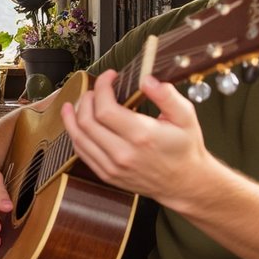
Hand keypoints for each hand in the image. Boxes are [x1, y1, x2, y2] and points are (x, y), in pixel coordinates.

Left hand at [60, 69, 213, 207]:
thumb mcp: (185, 116)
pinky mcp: (107, 175)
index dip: (102, 87)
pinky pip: (82, 153)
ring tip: (77, 103)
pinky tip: (77, 123)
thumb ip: (166, 95)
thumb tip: (146, 79)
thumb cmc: (185, 147)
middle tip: (96, 90)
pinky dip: (76, 135)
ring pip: (79, 138)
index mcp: (142, 136)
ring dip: (74, 116)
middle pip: (87, 121)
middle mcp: (123, 153)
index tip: (110, 76)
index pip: (105, 108)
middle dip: (87, 99)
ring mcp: (113, 167)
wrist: (184, 182)